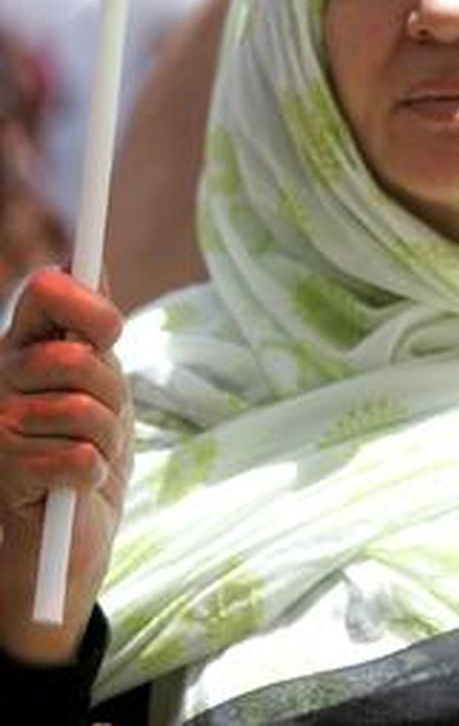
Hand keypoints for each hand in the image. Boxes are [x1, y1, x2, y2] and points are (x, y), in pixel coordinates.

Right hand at [0, 269, 126, 663]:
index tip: (110, 334)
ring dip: (104, 439)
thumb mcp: (100, 381)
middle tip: (104, 419)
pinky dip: (92, 473)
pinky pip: (78, 457)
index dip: (91, 306)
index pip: (47, 289)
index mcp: (23, 345)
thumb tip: (95, 265)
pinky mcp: (3, 472)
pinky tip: (76, 482)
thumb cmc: (86, 447)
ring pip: (82, 411)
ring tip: (89, 452)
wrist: (66, 530)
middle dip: (111, 392)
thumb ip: (93, 330)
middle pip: (78, 358)